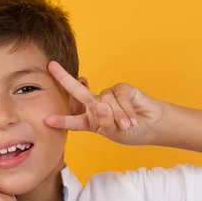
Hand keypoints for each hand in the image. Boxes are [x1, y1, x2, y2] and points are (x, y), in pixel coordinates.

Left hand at [44, 61, 167, 145]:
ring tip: (127, 125)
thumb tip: (99, 105)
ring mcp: (108, 96)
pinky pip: (119, 97)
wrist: (153, 126)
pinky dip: (126, 110)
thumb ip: (105, 122)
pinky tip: (133, 118)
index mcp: (91, 120)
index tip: (47, 120)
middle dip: (64, 78)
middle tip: (51, 66)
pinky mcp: (121, 89)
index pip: (74, 121)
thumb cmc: (132, 132)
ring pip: (105, 103)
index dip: (62, 121)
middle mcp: (96, 106)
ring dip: (118, 116)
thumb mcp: (115, 133)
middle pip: (78, 92)